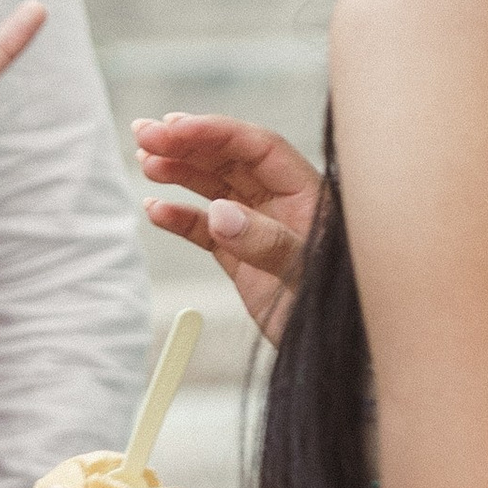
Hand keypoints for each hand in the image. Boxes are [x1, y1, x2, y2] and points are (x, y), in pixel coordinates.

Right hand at [133, 112, 319, 347]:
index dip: (213, 132)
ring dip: (180, 172)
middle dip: (187, 143)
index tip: (172, 129)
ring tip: (145, 162)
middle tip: (143, 133)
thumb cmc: (339, 313)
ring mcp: (261, 231)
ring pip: (215, 188)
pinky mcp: (243, 262)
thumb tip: (219, 213)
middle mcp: (283, 205)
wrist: (343, 358)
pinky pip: (206, 231)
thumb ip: (266, 242)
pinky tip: (156, 210)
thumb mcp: (307, 275)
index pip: (256, 147)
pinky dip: (180, 218)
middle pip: (230, 160)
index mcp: (308, 194)